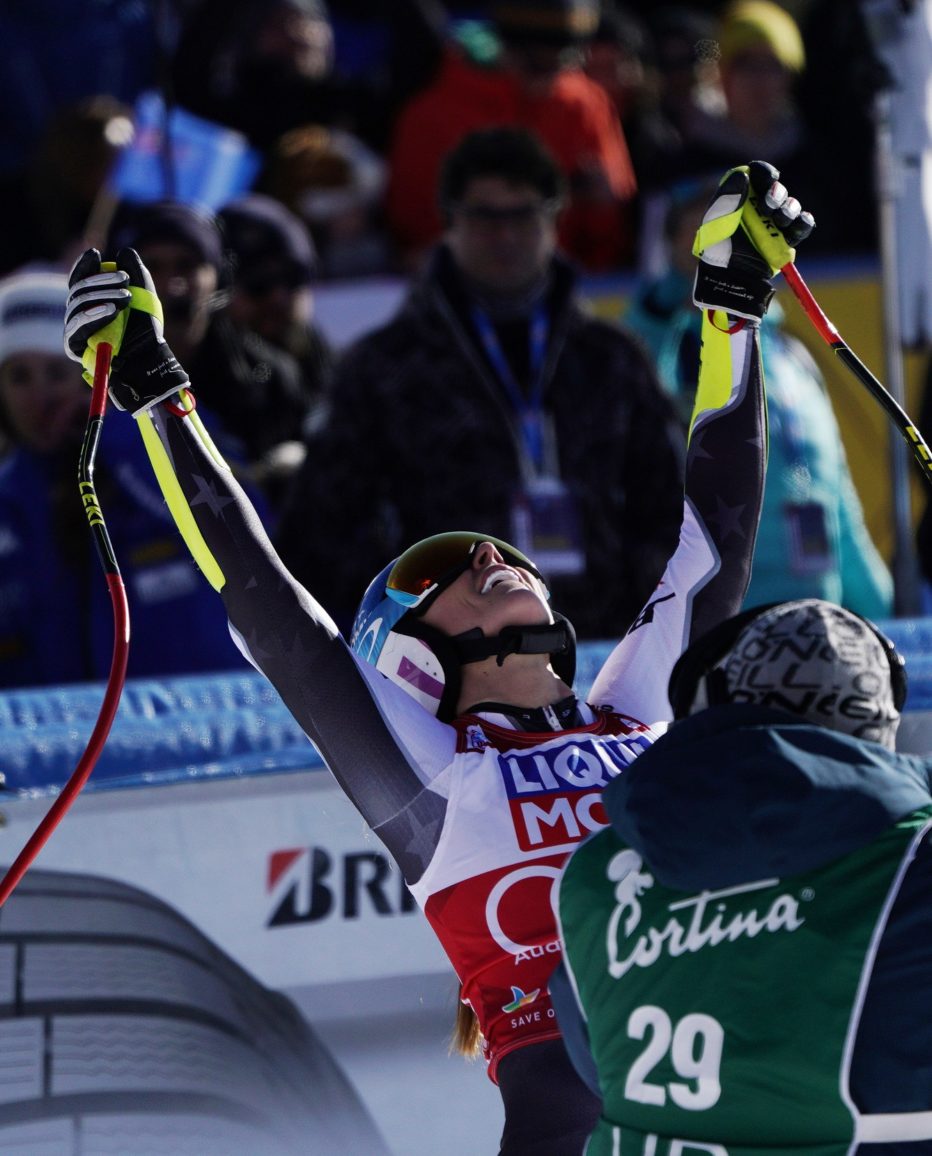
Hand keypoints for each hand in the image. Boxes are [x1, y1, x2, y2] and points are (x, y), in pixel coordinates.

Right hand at [65, 247, 189, 414]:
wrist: (149, 359)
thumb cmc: (146, 329)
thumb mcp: (144, 296)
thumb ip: (136, 272)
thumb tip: (124, 251)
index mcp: (90, 302)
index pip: (78, 280)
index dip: (83, 266)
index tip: (95, 254)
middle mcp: (78, 315)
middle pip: (77, 290)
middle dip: (101, 280)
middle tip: (125, 279)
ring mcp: (74, 330)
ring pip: (77, 305)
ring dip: (101, 296)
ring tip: (126, 297)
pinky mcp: (74, 346)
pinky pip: (78, 325)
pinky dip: (94, 314)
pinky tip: (111, 310)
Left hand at [692, 160, 814, 321]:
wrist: (730, 281)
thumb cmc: (716, 253)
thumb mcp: (715, 224)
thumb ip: (727, 199)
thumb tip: (744, 174)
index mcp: (741, 199)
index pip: (758, 175)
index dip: (765, 173)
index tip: (766, 178)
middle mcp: (759, 208)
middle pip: (777, 189)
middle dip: (776, 193)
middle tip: (769, 205)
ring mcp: (773, 224)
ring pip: (791, 206)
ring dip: (789, 208)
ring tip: (779, 220)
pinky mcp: (785, 240)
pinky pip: (803, 225)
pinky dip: (804, 222)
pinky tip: (797, 225)